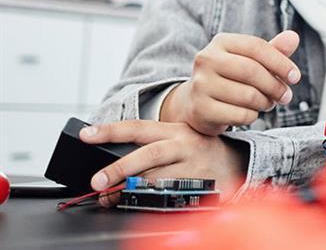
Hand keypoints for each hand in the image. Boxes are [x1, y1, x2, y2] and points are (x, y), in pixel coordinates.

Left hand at [79, 120, 248, 205]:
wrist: (234, 161)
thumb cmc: (195, 149)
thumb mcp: (175, 137)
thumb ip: (147, 144)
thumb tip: (106, 160)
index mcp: (174, 130)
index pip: (138, 127)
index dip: (110, 130)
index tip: (86, 135)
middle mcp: (184, 146)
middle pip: (149, 154)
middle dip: (119, 169)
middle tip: (96, 181)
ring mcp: (193, 168)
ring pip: (157, 180)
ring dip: (129, 191)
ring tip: (109, 197)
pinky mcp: (199, 187)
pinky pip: (169, 197)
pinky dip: (148, 203)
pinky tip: (135, 203)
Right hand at [161, 31, 300, 135]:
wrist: (197, 103)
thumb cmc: (231, 77)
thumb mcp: (251, 60)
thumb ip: (273, 50)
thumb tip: (293, 37)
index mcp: (221, 42)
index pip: (257, 47)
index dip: (281, 63)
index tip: (295, 77)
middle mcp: (206, 59)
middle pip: (252, 71)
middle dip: (275, 86)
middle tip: (285, 96)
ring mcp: (200, 84)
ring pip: (248, 96)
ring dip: (266, 102)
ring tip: (267, 103)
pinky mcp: (200, 109)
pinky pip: (239, 115)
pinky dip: (252, 116)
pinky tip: (251, 113)